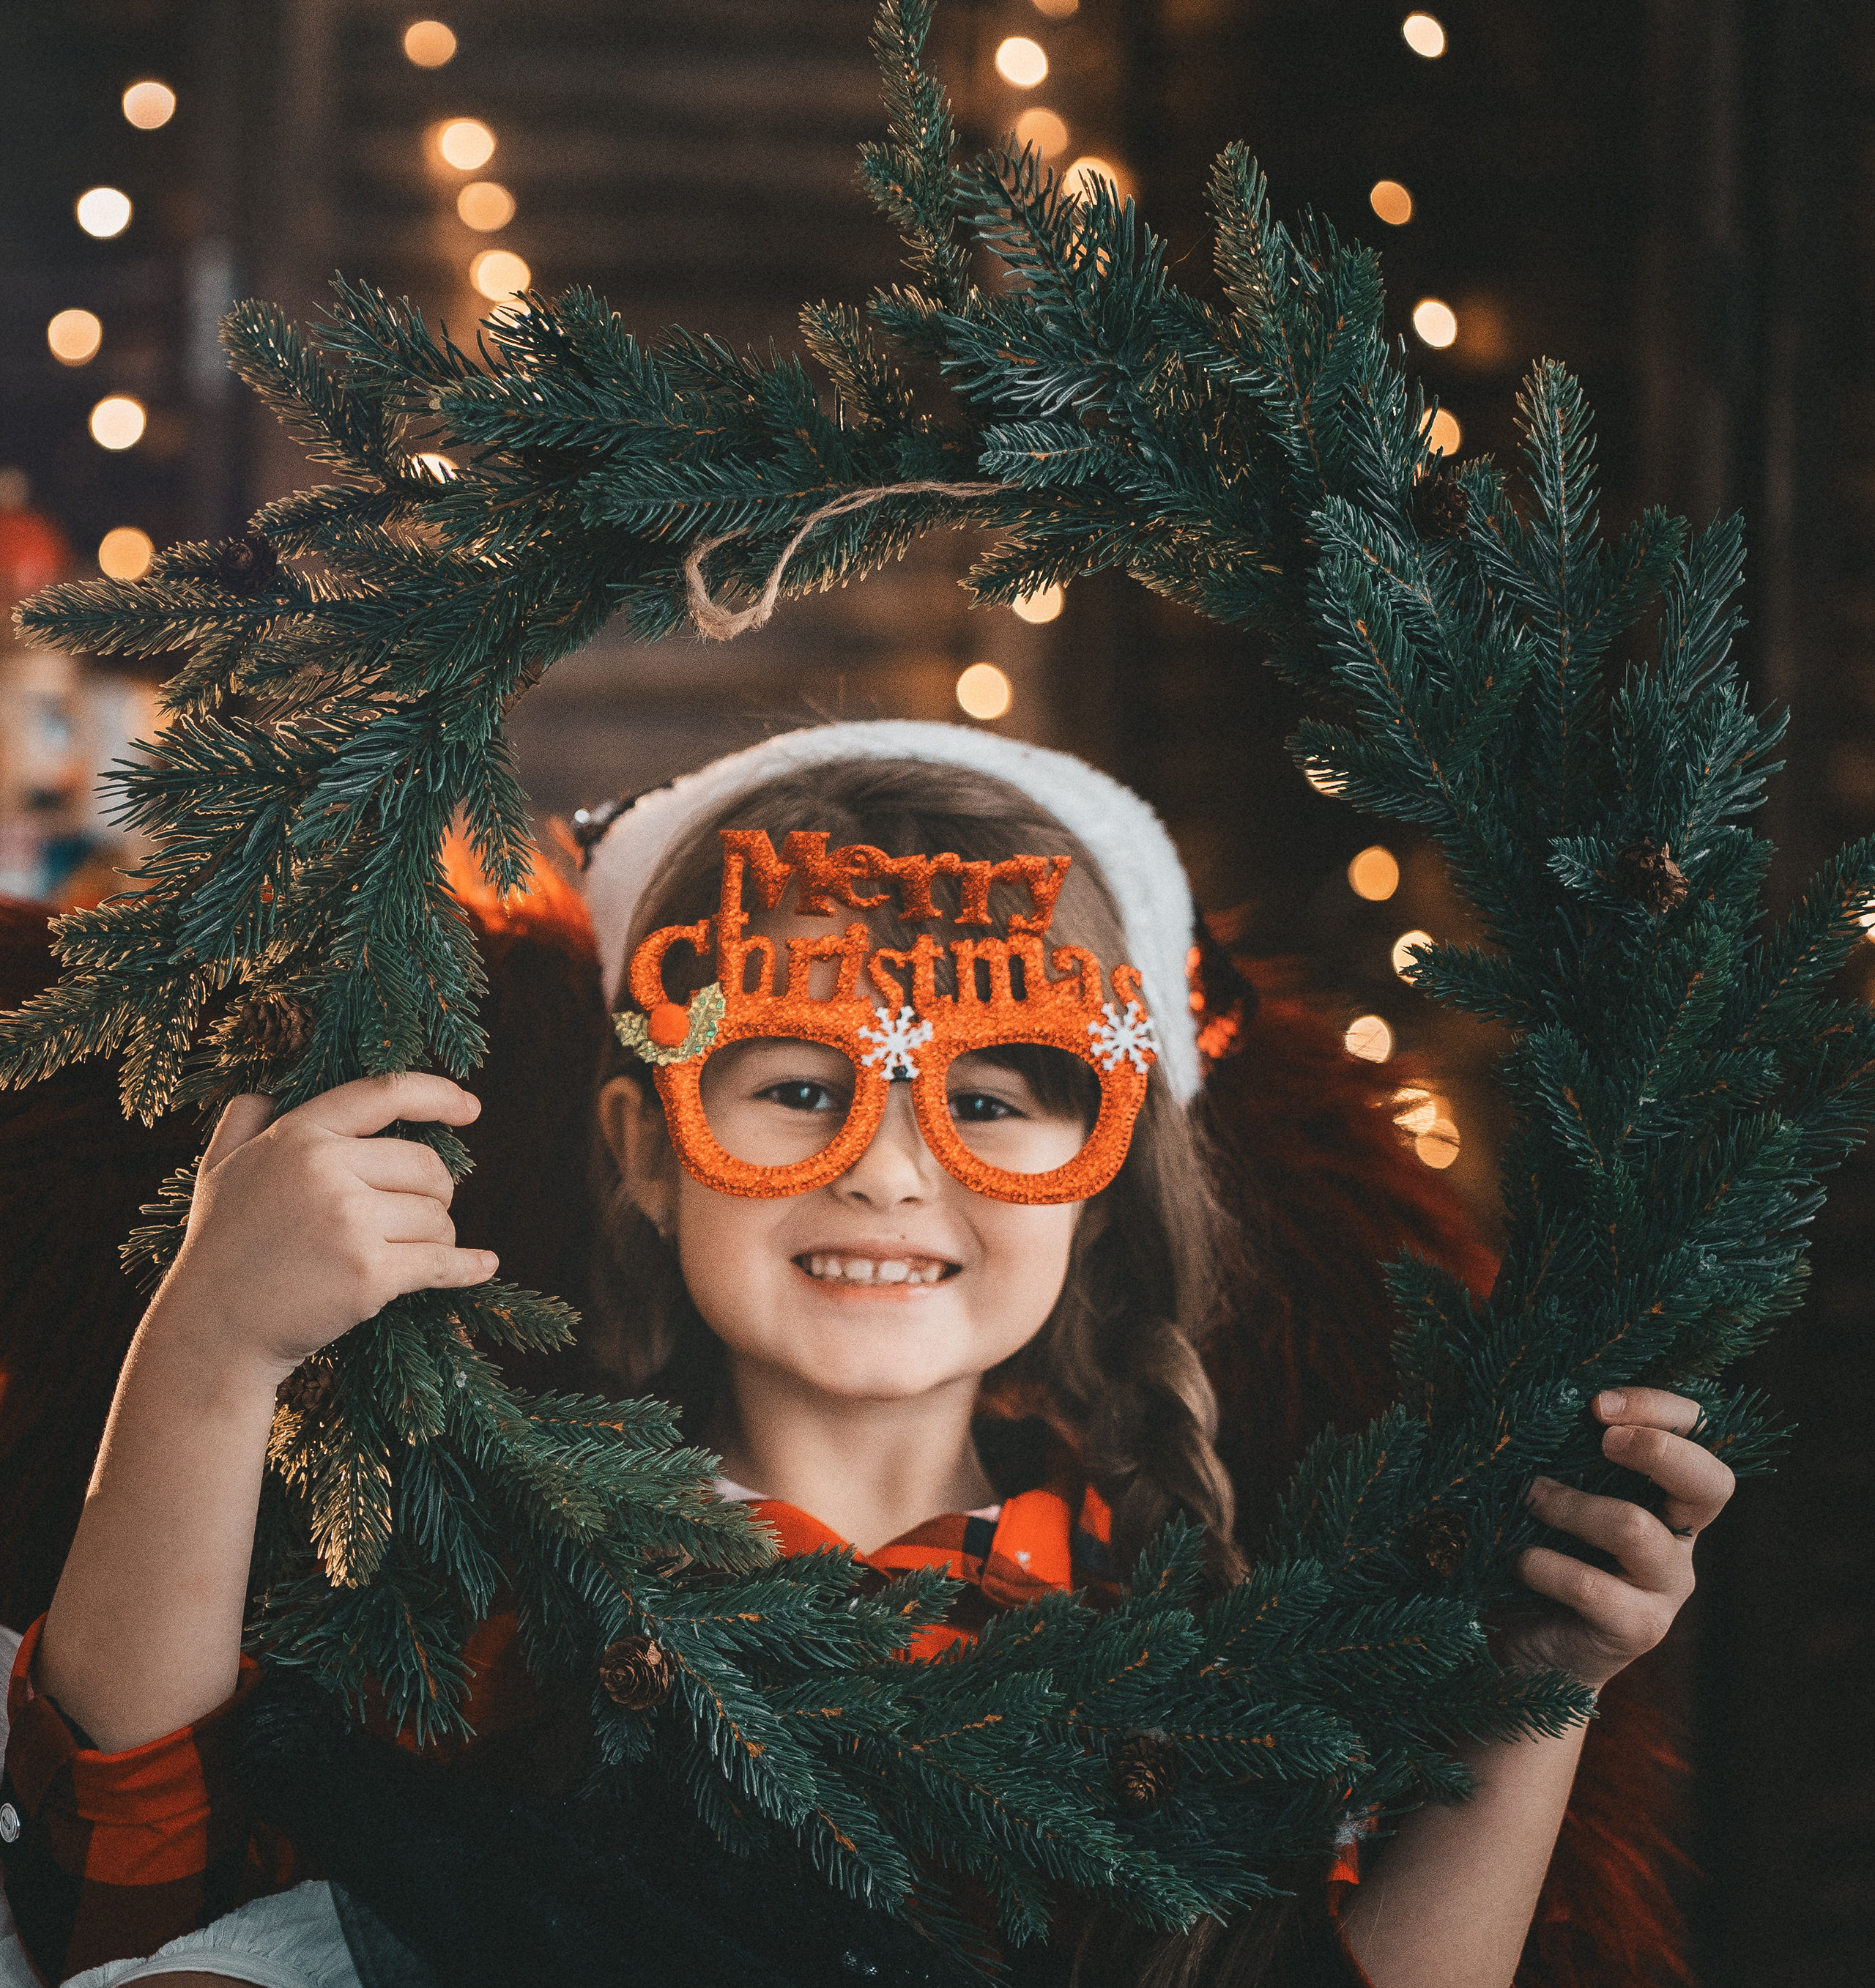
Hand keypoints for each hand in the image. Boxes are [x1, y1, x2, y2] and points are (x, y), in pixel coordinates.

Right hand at [152, 1073, 497, 1377]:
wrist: (212, 1331)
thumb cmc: (221, 1249)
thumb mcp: (218, 1170)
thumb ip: (244, 1122)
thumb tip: (269, 1091)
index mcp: (298, 1135)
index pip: (385, 1094)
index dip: (438, 1095)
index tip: (471, 1109)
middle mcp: (326, 1170)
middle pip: (427, 1167)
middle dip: (434, 1194)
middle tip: (412, 1218)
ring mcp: (349, 1222)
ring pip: (437, 1218)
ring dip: (434, 1238)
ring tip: (397, 1255)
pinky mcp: (369, 1274)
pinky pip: (442, 1262)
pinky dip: (468, 1268)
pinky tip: (484, 1266)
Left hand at [1506, 1387, 1733, 1688]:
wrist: (1523, 1650)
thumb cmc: (1534, 1553)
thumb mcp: (1552, 1496)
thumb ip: (1562, 1456)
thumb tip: (1532, 1399)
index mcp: (1663, 1497)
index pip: (1700, 1435)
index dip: (1661, 1408)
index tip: (1597, 1402)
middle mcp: (1677, 1540)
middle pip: (1711, 1483)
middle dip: (1657, 1447)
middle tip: (1600, 1435)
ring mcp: (1663, 1589)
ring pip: (1637, 1529)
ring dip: (1571, 1505)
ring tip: (1530, 1498)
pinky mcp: (1637, 1630)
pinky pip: (1595, 1588)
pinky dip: (1546, 1565)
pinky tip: (1520, 1562)